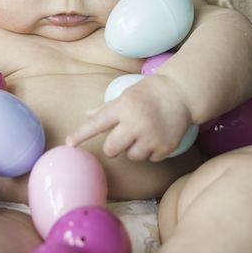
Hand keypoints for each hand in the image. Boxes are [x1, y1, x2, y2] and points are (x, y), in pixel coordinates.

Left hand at [66, 74, 192, 161]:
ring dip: (134, 149)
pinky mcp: (165, 147)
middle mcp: (136, 123)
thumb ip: (107, 109)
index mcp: (123, 107)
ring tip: (144, 133)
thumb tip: (87, 114)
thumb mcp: (127, 95)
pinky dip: (151, 151)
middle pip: (112, 149)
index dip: (81, 134)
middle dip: (114, 147)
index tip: (69, 143)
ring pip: (131, 156)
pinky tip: (157, 136)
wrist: (181, 93)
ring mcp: (151, 137)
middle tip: (122, 137)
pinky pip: (149, 159)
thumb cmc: (149, 93)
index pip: (97, 123)